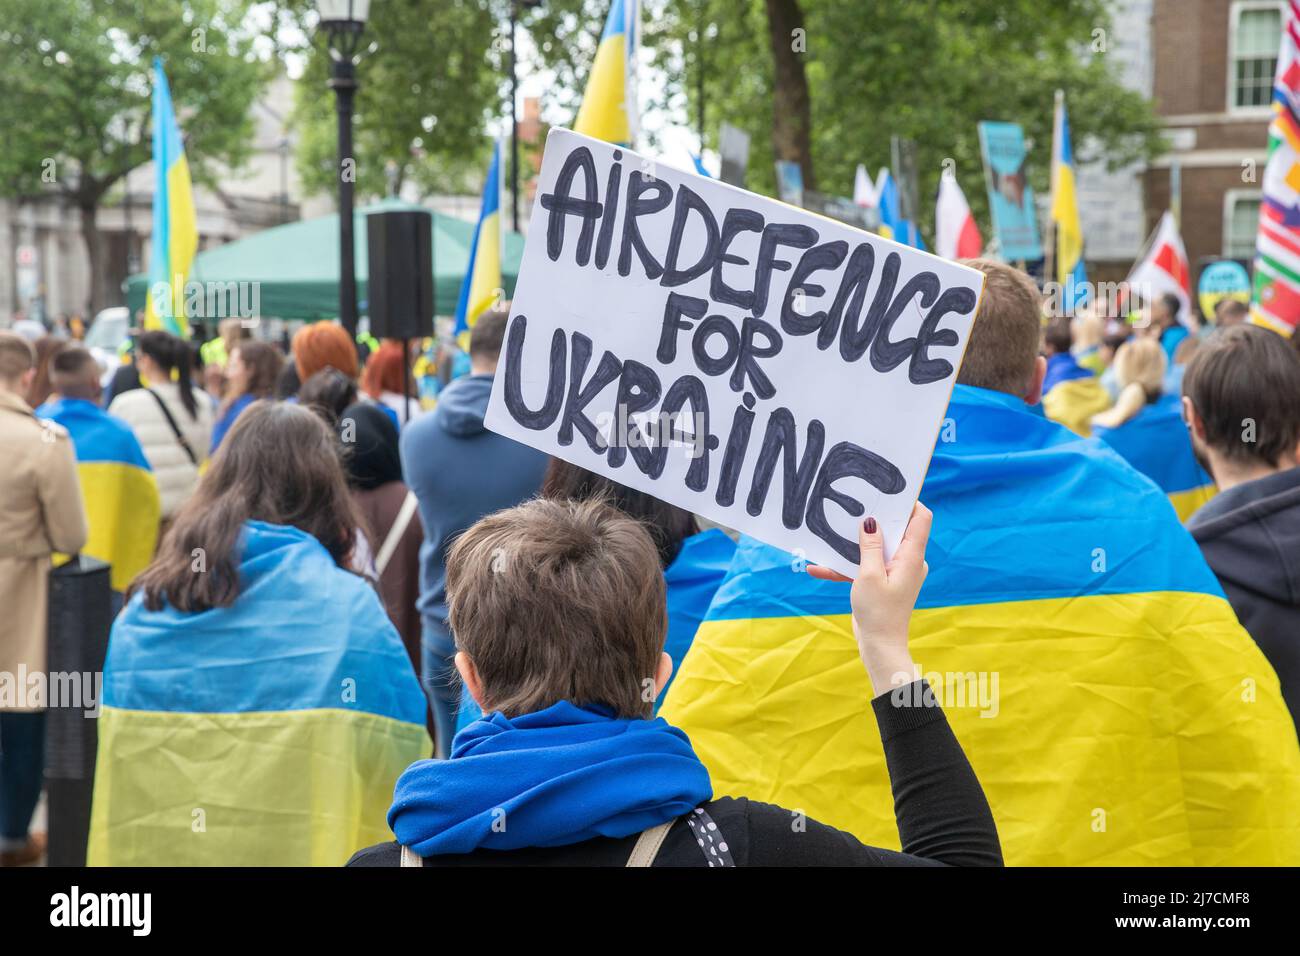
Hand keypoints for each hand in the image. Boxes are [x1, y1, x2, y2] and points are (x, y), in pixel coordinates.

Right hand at [807, 502, 931, 695]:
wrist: (880, 647)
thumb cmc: (878, 612)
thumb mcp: (869, 575)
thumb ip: (870, 546)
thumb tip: (871, 520)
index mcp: (912, 556)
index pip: (921, 518)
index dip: (908, 501)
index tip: (887, 491)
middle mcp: (908, 560)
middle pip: (895, 529)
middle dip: (872, 519)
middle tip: (852, 506)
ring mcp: (896, 571)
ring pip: (876, 548)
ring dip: (853, 546)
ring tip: (829, 537)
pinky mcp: (883, 581)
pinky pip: (866, 566)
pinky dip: (846, 567)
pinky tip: (818, 569)